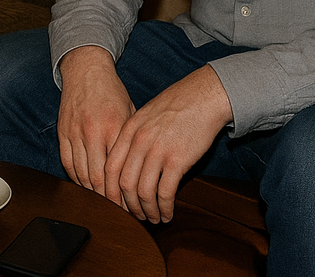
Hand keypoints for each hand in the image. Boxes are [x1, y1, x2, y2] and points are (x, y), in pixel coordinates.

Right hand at [57, 46, 135, 196]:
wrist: (86, 71)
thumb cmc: (112, 92)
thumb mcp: (131, 113)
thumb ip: (132, 141)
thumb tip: (142, 171)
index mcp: (114, 128)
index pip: (118, 172)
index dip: (123, 194)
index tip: (131, 205)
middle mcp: (93, 132)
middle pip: (98, 179)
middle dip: (109, 200)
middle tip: (119, 210)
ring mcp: (75, 133)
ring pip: (81, 175)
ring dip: (92, 192)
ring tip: (104, 201)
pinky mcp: (63, 132)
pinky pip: (67, 163)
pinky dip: (76, 178)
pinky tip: (86, 185)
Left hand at [103, 65, 231, 222]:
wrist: (204, 95)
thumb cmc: (177, 104)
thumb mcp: (146, 114)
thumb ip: (133, 135)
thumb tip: (127, 162)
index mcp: (128, 130)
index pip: (110, 168)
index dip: (111, 191)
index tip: (116, 203)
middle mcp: (139, 141)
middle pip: (124, 183)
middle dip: (128, 206)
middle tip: (135, 216)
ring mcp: (158, 150)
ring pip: (144, 191)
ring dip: (147, 210)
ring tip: (153, 219)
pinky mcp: (178, 159)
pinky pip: (165, 192)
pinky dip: (165, 207)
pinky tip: (168, 213)